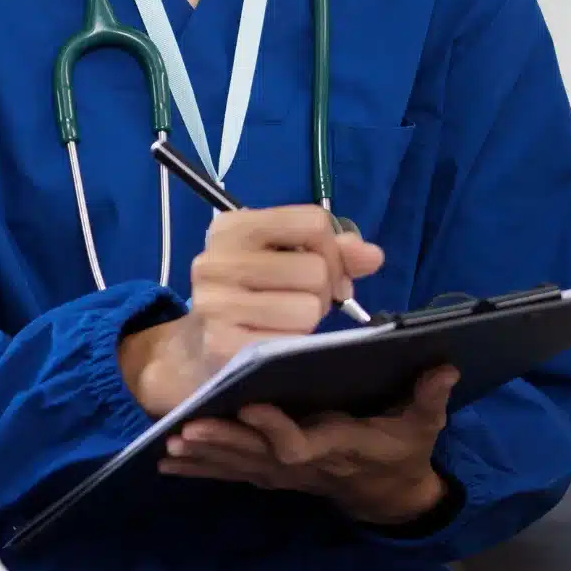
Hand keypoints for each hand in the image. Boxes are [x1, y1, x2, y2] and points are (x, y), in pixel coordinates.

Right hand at [119, 207, 384, 417]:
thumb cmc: (252, 294)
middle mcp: (216, 259)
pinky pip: (290, 341)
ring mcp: (215, 303)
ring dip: (308, 321)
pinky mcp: (221, 344)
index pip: (313, 222)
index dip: (332, 250)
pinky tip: (274, 344)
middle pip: (315, 268)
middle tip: (300, 303)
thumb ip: (332, 252)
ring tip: (286, 323)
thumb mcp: (284, 259)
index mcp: (232, 227)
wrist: (198, 348)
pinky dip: (293, 345)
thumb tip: (372, 255)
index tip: (324, 272)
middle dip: (321, 292)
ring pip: (308, 307)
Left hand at [159, 367, 457, 526]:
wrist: (390, 495)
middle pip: (258, 456)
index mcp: (338, 447)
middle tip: (186, 430)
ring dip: (204, 457)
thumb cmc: (403, 451)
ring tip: (168, 446)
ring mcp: (286, 473)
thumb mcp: (424, 426)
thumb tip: (444, 367)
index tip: (248, 406)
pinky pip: (233, 473)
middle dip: (222, 443)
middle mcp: (305, 463)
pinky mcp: (273, 475)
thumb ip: (429, 398)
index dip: (275, 429)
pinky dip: (201, 468)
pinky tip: (167, 461)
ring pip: (240, 466)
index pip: (301, 443)